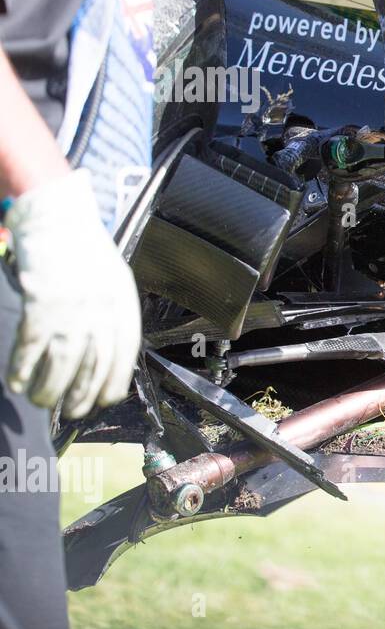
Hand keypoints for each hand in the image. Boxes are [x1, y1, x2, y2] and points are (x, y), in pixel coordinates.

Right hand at [4, 169, 140, 417]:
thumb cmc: (82, 248)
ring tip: (40, 400)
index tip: (104, 399)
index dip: (113, 382)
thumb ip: (112, 312)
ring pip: (62, 365)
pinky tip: (16, 381)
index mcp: (122, 303)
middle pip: (95, 366)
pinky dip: (22, 369)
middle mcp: (102, 310)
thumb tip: (106, 349)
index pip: (124, 355)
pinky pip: (31, 349)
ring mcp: (71, 310)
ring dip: (50, 390)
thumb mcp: (112, 278)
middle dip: (82, 395)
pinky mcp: (40, 306)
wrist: (55, 217)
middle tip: (71, 410)